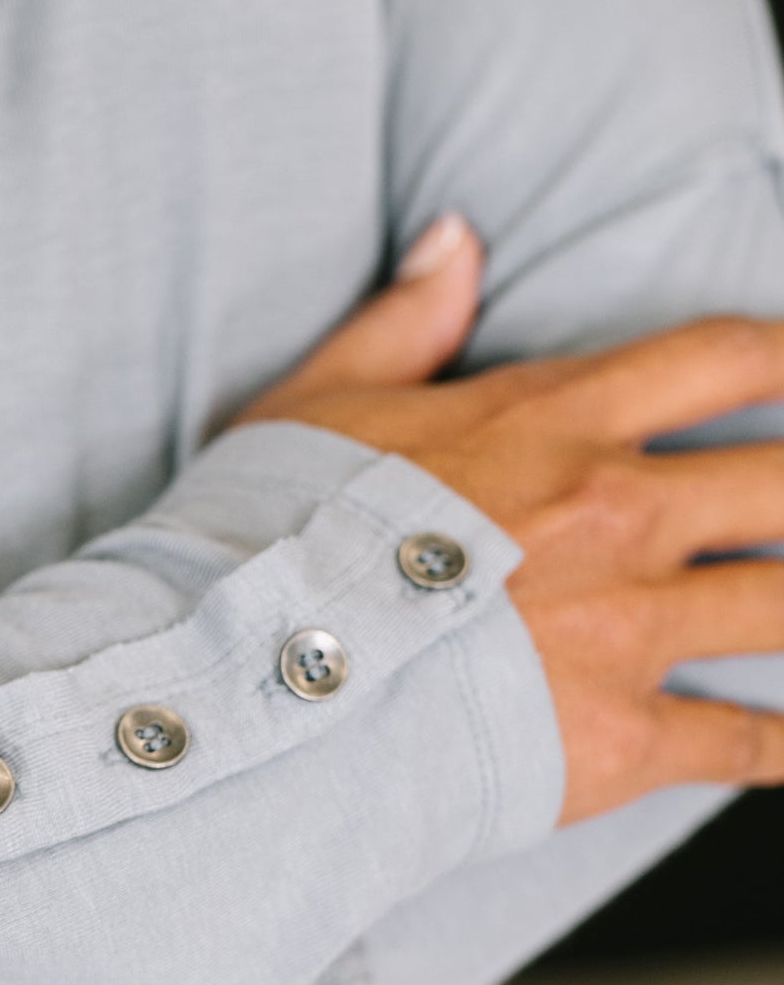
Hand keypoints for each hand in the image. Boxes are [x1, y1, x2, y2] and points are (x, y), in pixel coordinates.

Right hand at [237, 217, 783, 824]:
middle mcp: (615, 515)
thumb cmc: (270, 540)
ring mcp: (627, 627)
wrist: (253, 677)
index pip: (720, 357)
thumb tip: (457, 239)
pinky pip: (738, 741)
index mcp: (556, 422)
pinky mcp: (618, 737)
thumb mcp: (318, 402)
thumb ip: (404, 322)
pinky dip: (780, 745)